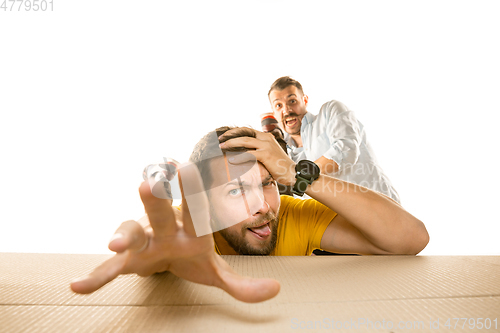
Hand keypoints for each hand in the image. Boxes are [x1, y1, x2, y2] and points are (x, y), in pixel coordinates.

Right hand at [70, 162, 279, 302]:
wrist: (161, 255)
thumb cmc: (188, 255)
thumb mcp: (214, 272)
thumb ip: (242, 283)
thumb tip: (276, 291)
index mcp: (192, 228)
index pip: (198, 208)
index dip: (195, 190)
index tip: (191, 167)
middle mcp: (166, 228)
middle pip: (162, 212)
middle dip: (157, 198)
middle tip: (151, 180)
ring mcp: (144, 242)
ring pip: (132, 231)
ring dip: (124, 232)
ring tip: (115, 240)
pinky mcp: (127, 259)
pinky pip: (111, 268)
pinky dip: (97, 276)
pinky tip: (78, 286)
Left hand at [219, 127, 295, 185]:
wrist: (293, 173)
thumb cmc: (279, 166)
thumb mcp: (268, 154)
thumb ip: (258, 151)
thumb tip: (244, 153)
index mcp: (266, 136)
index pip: (248, 130)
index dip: (235, 132)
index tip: (225, 136)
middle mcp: (266, 138)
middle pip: (245, 132)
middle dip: (230, 134)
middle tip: (220, 139)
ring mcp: (267, 146)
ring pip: (245, 141)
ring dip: (231, 143)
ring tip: (222, 146)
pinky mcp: (266, 155)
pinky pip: (249, 154)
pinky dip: (239, 157)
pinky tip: (231, 160)